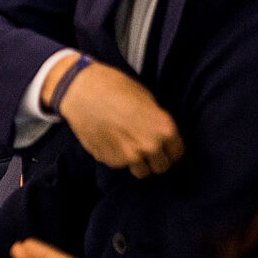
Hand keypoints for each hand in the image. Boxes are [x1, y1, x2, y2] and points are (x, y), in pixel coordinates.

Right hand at [56, 57, 183, 176]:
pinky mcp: (108, 160)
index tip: (164, 146)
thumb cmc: (114, 86)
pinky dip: (117, 156)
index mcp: (164, 129)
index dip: (171, 149)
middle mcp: (149, 146)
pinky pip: (120, 165)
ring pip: (141, 171)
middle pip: (161, 167)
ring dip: (138, 163)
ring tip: (128, 147)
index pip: (177, 153)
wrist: (80, 89)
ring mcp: (128, 156)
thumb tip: (159, 134)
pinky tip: (110, 140)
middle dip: (156, 159)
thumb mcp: (146, 98)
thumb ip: (156, 121)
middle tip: (146, 147)